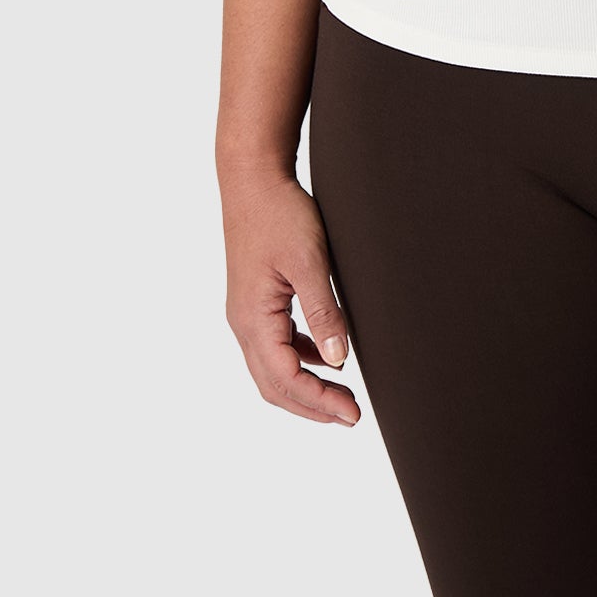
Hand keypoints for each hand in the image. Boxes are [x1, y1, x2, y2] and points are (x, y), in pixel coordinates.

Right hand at [221, 165, 360, 425]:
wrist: (253, 180)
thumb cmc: (281, 214)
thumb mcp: (309, 261)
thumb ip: (324, 311)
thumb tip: (339, 362)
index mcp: (254, 319)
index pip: (285, 379)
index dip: (319, 402)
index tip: (353, 414)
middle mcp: (243, 324)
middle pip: (273, 385)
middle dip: (311, 405)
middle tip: (351, 416)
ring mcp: (246, 314)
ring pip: (271, 369)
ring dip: (304, 387)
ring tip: (340, 397)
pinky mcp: (255, 302)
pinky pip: (274, 345)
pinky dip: (299, 360)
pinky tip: (325, 357)